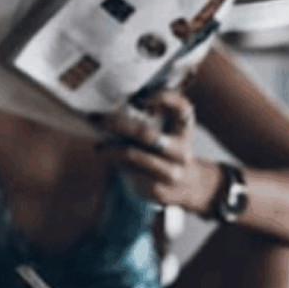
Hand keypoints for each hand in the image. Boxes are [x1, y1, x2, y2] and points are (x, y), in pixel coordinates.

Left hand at [93, 90, 218, 213]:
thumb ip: (154, 117)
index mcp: (185, 130)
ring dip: (111, 149)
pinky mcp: (159, 191)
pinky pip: (130, 174)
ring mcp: (172, 172)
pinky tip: (108, 159)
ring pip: (134, 156)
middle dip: (119, 125)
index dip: (167, 99)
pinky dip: (116, 163)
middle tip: (100, 120)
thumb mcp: (172, 131)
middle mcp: (183, 151)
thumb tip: (118, 106)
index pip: (182, 109)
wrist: (189, 185)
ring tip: (100, 146)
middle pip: (147, 134)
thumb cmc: (171, 150)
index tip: (145, 97)